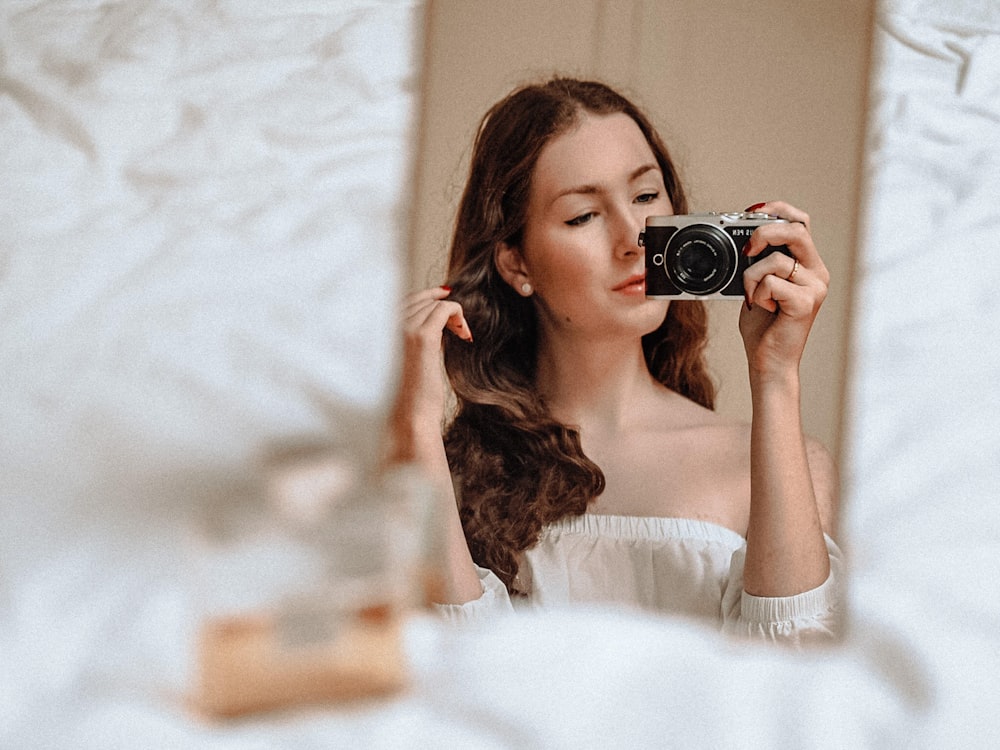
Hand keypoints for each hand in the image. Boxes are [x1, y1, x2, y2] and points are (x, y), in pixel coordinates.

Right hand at [388, 286, 472, 459]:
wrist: (410, 416)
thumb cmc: (408, 394)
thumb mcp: (404, 358)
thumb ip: (411, 335)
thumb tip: (434, 316)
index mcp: (376, 330)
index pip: (403, 300)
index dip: (426, 296)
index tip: (445, 297)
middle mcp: (385, 325)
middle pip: (419, 300)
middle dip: (440, 307)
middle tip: (458, 327)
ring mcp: (402, 329)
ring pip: (433, 304)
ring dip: (452, 315)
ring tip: (462, 334)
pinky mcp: (422, 337)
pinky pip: (445, 310)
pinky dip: (458, 316)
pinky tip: (465, 335)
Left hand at [739, 202, 828, 380]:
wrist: (768, 360)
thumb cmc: (763, 324)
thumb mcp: (759, 284)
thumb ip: (760, 260)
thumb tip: (743, 238)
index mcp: (808, 264)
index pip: (801, 222)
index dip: (778, 210)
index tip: (753, 210)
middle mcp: (817, 273)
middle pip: (796, 230)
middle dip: (764, 233)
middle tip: (745, 250)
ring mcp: (815, 288)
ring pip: (776, 261)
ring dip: (751, 277)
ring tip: (753, 297)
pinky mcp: (806, 303)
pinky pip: (771, 283)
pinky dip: (757, 294)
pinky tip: (763, 308)